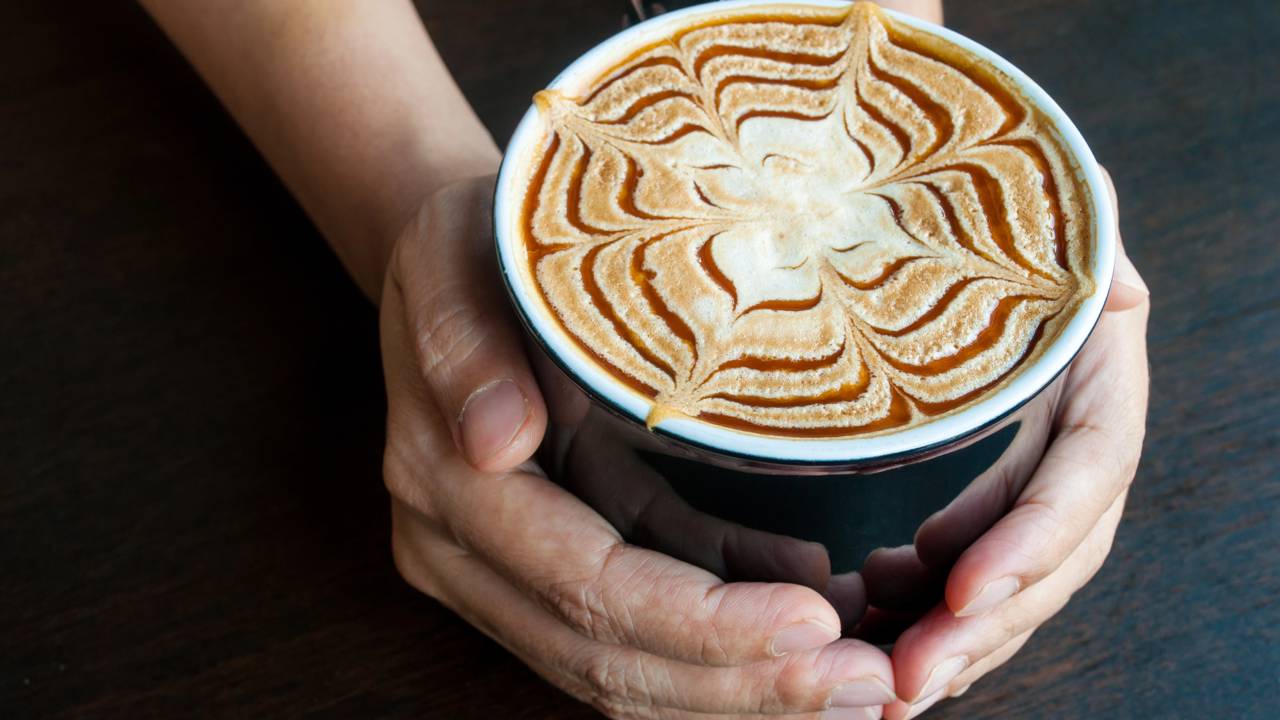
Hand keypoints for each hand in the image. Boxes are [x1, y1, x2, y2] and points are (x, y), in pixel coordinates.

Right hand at [381, 174, 897, 718]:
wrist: (463, 252)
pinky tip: (809, 599)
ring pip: (627, 662)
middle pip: (606, 655)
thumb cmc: (471, 241)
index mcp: (445, 485)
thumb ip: (463, 346)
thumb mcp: (455, 258)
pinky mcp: (557, 550)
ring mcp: (507, 564)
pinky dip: (727, 623)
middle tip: (866, 679)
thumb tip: (494, 442)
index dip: (697, 623)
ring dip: (742, 681)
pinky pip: (645, 609)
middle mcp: (463, 550)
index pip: (581, 586)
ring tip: (857, 670)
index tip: (810, 623)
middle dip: (739, 681)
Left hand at [859, 169, 1149, 718]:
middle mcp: (1072, 439)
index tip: (961, 588)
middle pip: (1050, 557)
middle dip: (984, 627)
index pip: (1086, 475)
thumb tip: (1105, 227)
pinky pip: (965, 567)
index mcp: (1099, 377)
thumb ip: (1072, 229)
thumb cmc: (977, 209)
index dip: (1034, 538)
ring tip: (883, 682)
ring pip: (1007, 581)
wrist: (932, 219)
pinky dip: (925, 608)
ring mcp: (1027, 476)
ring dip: (953, 640)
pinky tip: (874, 621)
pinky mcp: (979, 497)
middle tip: (905, 681)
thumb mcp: (1028, 211)